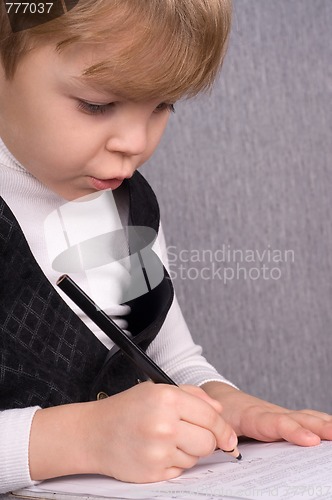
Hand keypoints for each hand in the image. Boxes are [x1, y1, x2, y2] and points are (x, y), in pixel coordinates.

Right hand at [30, 382, 237, 482]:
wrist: (94, 433)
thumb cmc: (126, 409)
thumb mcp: (157, 390)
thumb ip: (192, 395)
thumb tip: (219, 409)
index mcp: (167, 399)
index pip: (211, 416)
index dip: (224, 428)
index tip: (228, 436)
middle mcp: (164, 425)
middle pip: (208, 441)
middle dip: (207, 440)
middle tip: (192, 434)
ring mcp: (158, 451)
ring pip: (196, 457)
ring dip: (189, 450)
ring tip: (167, 439)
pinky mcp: (153, 473)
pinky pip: (181, 470)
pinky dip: (175, 462)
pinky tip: (159, 451)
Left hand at [202, 382, 331, 446]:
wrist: (222, 397)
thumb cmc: (220, 413)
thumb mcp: (215, 425)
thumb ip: (222, 437)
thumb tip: (231, 450)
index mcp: (252, 416)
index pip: (275, 424)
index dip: (292, 431)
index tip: (310, 441)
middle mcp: (270, 413)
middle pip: (298, 418)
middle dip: (319, 427)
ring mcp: (280, 415)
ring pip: (305, 417)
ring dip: (324, 424)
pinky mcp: (285, 418)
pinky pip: (306, 419)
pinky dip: (322, 423)